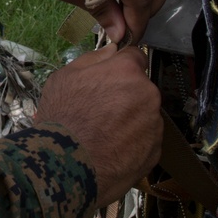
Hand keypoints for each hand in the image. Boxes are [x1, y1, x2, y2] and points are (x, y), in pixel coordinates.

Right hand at [35, 46, 161, 206]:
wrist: (67, 166)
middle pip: (140, 88)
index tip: (109, 79)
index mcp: (127, 71)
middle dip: (125, 95)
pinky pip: (145, 140)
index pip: (135, 57)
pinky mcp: (155, 152)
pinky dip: (133, 143)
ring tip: (104, 134)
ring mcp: (154, 124)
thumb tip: (112, 51)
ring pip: (144, 115)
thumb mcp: (65, 77)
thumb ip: (93, 59)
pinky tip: (111, 150)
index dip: (121, 67)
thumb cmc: (63, 116)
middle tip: (101, 110)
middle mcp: (148, 94)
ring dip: (131, 119)